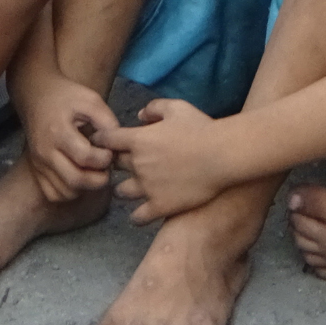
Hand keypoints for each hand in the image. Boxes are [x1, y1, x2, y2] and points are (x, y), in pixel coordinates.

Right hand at [22, 74, 121, 203]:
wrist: (36, 96)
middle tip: (107, 168)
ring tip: (94, 171)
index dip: (104, 159)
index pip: (85, 157)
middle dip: (98, 179)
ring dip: (85, 187)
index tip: (110, 152)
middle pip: (75, 180)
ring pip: (65, 192)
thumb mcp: (91, 100)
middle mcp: (45, 152)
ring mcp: (39, 164)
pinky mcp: (36, 171)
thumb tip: (118, 145)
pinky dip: (70, 192)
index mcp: (59, 132)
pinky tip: (79, 177)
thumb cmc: (67, 96)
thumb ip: (107, 121)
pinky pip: (54, 194)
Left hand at [98, 99, 231, 220]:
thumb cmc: (201, 128)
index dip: (104, 141)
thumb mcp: (177, 108)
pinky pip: (138, 216)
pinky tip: (142, 213)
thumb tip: (139, 116)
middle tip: (128, 163)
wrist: (221, 155)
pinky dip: (137, 216)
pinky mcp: (160, 206)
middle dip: (118, 163)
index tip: (109, 143)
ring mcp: (147, 188)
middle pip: (114, 165)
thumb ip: (154, 109)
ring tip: (134, 187)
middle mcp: (137, 164)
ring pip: (121, 191)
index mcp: (138, 140)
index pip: (106, 140)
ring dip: (125, 188)